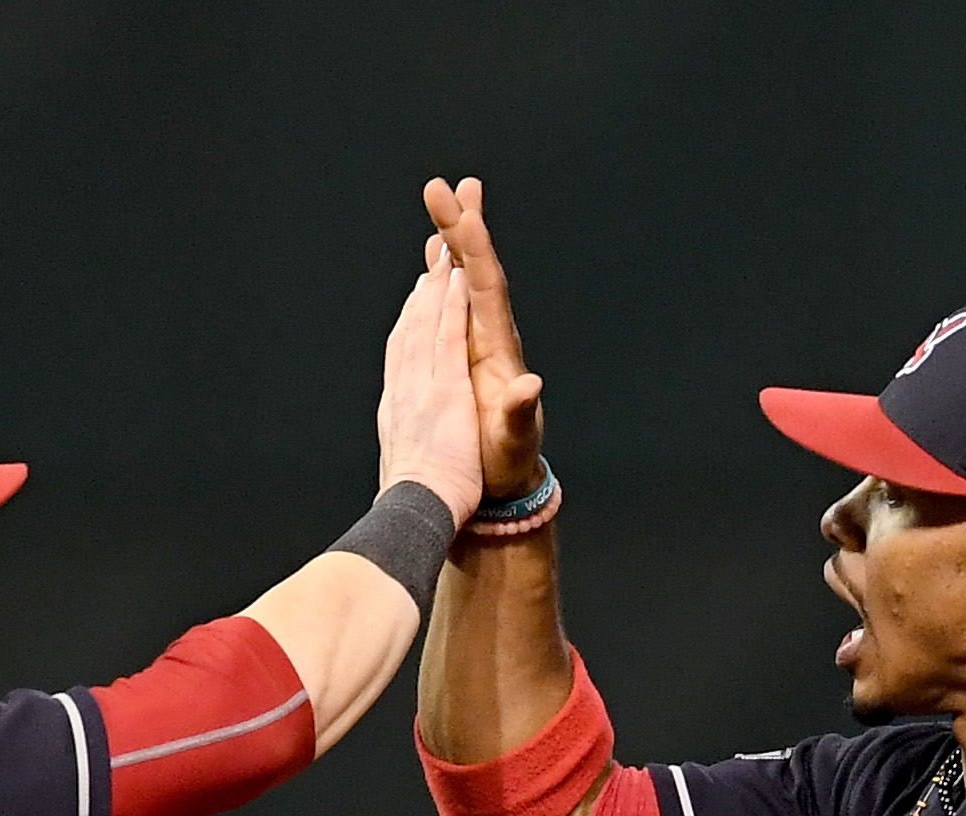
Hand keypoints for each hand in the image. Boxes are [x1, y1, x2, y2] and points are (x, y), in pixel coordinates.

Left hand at [376, 256, 484, 526]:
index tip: (460, 254)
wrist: (419, 511)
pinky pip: (397, 354)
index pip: (449, 326)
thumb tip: (529, 383)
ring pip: (407, 332)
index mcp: (447, 388)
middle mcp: (419, 383)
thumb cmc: (462, 483)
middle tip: (442, 238)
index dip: (456, 290)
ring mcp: (401, 392)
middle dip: (434, 278)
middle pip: (424, 318)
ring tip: (427, 268)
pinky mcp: (392, 404)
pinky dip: (403, 327)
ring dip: (417, 297)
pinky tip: (408, 319)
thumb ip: (510, 408)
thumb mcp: (489, 449)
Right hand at [423, 177, 546, 499]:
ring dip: (455, 241)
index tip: (460, 213)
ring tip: (446, 202)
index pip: (487, 286)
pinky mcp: (463, 353)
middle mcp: (489, 336)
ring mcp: (476, 342)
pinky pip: (452, 304)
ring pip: (465, 280)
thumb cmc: (507, 463)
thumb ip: (521, 412)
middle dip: (461, 227)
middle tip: (448, 184)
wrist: (504, 480)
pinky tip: (435, 261)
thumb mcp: (515, 439)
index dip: (476, 249)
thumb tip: (530, 384)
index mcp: (497, 349)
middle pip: (477, 270)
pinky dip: (443, 276)